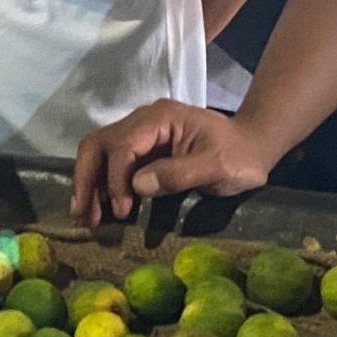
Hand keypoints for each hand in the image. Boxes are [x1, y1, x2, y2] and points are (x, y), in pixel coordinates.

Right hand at [70, 101, 273, 225]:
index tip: (122, 211)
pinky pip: (112, 163)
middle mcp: (143, 120)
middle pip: (98, 144)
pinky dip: (101, 185)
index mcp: (160, 118)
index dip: (116, 180)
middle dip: (86, 180)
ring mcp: (141, 133)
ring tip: (85, 218)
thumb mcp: (218, 167)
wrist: (254, 146)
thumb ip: (179, 174)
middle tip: (83, 216)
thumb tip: (137, 185)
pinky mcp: (143, 148)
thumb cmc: (240, 156)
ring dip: (88, 184)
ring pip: (99, 153)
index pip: (122, 146)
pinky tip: (99, 209)